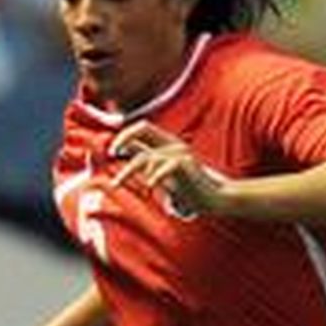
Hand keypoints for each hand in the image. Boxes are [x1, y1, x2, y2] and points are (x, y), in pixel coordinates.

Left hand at [109, 120, 225, 216]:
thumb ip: (148, 163)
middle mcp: (172, 144)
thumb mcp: (162, 175)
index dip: (124, 135)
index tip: (111, 151)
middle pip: (143, 128)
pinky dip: (154, 177)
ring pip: (146, 157)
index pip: (142, 129)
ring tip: (116, 185)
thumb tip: (125, 154)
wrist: (215, 198)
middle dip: (123, 137)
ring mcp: (180, 153)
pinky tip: (149, 186)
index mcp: (166, 144)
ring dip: (127, 171)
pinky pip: (165, 167)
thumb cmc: (187, 190)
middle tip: (111, 153)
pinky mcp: (187, 165)